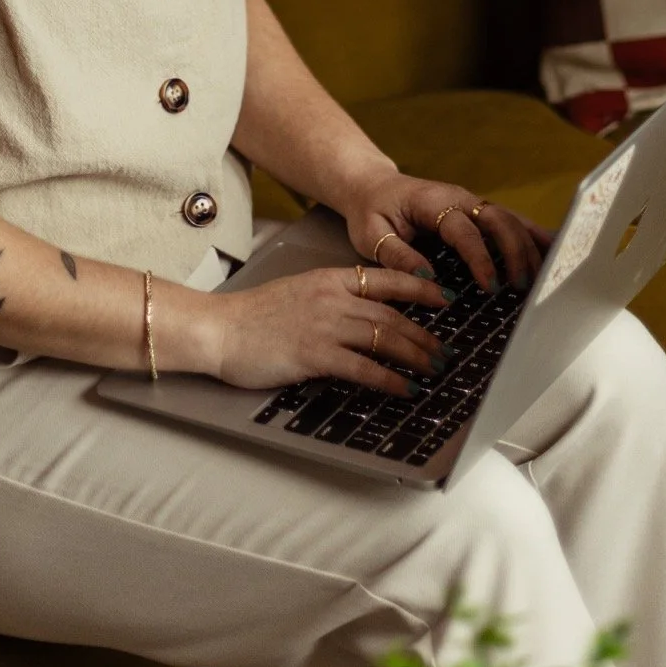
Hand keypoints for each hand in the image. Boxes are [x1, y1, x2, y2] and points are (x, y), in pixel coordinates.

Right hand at [210, 262, 450, 396]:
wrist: (220, 329)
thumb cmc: (253, 317)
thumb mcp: (298, 293)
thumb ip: (330, 300)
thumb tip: (363, 317)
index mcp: (328, 279)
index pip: (384, 278)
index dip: (418, 287)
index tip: (444, 296)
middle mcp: (331, 298)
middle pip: (391, 314)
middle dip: (424, 333)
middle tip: (446, 350)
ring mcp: (324, 325)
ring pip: (384, 337)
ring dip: (415, 355)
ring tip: (435, 369)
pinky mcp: (314, 354)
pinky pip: (363, 367)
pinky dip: (389, 379)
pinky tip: (405, 388)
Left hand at [341, 168, 555, 293]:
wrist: (372, 186)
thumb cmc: (371, 212)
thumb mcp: (371, 235)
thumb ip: (397, 255)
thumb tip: (428, 277)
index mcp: (433, 201)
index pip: (464, 229)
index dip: (480, 257)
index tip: (490, 286)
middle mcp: (459, 197)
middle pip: (498, 219)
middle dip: (515, 252)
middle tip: (521, 287)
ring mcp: (472, 202)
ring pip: (511, 219)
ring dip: (529, 246)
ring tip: (543, 279)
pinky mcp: (478, 211)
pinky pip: (511, 220)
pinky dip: (533, 234)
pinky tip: (554, 250)